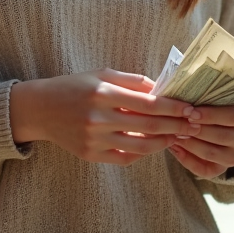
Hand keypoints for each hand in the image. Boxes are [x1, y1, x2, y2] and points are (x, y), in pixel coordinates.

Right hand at [9, 70, 197, 165]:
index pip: (148, 103)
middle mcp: (98, 118)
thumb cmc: (74, 86)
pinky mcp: (90, 155)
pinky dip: (142, 153)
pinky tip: (153, 145)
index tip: (190, 108)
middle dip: (175, 126)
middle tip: (192, 125)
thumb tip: (162, 88)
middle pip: (148, 126)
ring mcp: (94, 139)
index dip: (173, 107)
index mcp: (103, 93)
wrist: (40, 108)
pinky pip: (125, 157)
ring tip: (176, 136)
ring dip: (163, 142)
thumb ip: (133, 81)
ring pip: (140, 146)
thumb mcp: (102, 74)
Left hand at [168, 102, 233, 178]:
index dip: (210, 115)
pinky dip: (187, 160)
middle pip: (220, 136)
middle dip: (196, 130)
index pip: (231, 116)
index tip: (190, 112)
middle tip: (177, 123)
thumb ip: (207, 96)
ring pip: (211, 154)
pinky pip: (205, 170)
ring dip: (190, 144)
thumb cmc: (216, 105)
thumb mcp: (218, 97)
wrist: (226, 126)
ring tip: (173, 134)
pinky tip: (174, 148)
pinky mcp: (224, 169)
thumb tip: (183, 95)